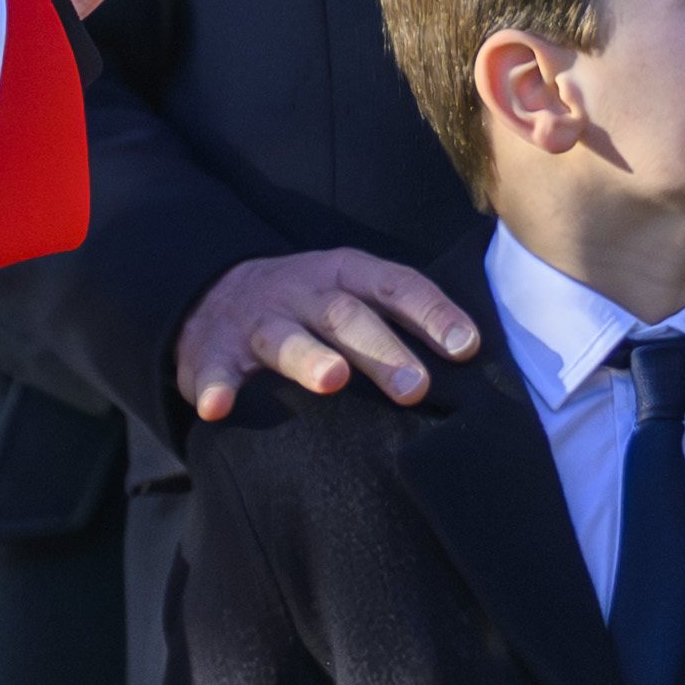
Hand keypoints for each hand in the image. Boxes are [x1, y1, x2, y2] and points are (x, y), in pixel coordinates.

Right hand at [175, 244, 483, 416]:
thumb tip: (472, 361)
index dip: (432, 314)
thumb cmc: (309, 309)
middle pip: (345, 316)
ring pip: (283, 338)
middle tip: (416, 387)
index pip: (396, 287)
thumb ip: (402, 321)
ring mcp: (256, 321)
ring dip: (308, 358)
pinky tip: (219, 409)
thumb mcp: (353, 296)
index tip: (465, 348)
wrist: (213, 296)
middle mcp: (302, 292)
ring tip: (331, 379)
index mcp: (344, 276)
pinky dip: (216, 389)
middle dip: (382, 351)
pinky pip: (214, 370)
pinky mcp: (212, 352)